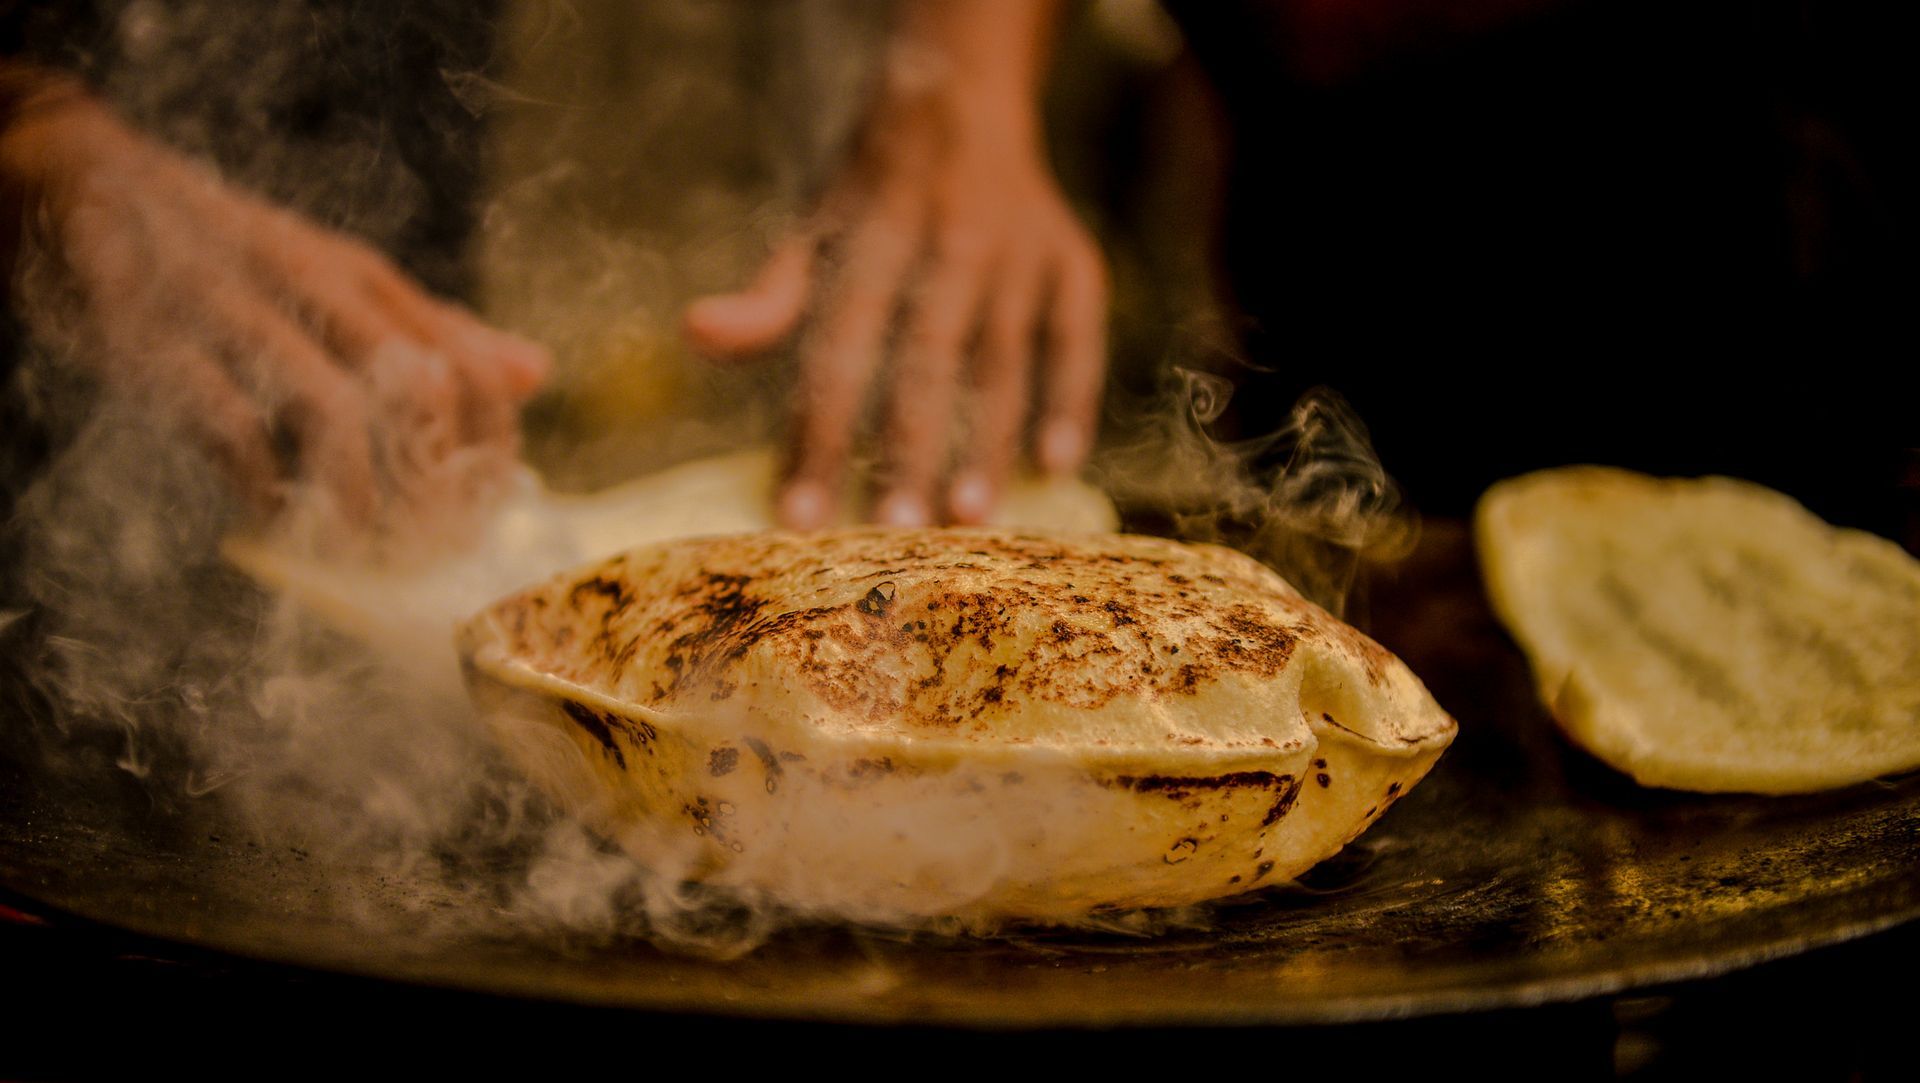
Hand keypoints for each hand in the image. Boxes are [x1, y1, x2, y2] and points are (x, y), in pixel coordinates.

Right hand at [0, 74, 548, 545]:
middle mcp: (310, 285)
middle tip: (430, 546)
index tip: (485, 510)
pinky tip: (271, 513)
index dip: (489, 448)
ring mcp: (233, 306)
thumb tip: (534, 373)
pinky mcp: (153, 334)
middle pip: (414, 386)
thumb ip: (435, 331)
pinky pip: (225, 416)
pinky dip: (259, 478)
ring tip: (360, 542)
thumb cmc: (229, 255)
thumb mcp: (339, 282)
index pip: (465, 366)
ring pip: (330, 403)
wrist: (82, 181)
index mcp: (362, 278)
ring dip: (355, 490)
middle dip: (432, 480)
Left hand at [683, 82, 1106, 527]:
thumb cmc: (871, 195)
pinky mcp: (1072, 259)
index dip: (819, 432)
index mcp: (872, 239)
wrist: (962, 96)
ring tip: (969, 517)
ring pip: (1003, 358)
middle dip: (909, 449)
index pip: (840, 349)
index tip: (801, 516)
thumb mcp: (813, 230)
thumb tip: (694, 333)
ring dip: (989, 440)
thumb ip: (769, 298)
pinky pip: (1077, 334)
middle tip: (895, 533)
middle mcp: (949, 244)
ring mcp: (1018, 252)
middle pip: (926, 361)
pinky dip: (1073, 397)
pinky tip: (1057, 464)